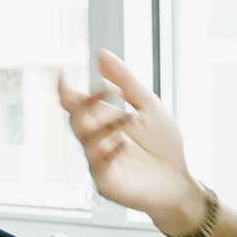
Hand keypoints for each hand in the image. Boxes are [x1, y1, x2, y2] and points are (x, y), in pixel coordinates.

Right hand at [58, 51, 207, 232]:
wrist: (179, 182)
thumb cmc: (164, 146)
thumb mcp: (149, 106)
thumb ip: (125, 81)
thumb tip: (101, 54)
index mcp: (104, 120)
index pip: (77, 104)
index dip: (65, 90)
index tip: (57, 73)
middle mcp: (96, 140)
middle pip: (76, 118)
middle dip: (87, 103)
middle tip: (105, 91)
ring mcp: (98, 161)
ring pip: (86, 138)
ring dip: (104, 124)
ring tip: (128, 118)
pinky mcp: (105, 181)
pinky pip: (97, 163)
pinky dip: (108, 149)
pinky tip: (123, 142)